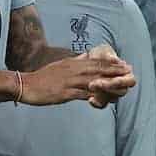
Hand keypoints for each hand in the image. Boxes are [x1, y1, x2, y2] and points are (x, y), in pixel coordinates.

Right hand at [20, 50, 134, 106]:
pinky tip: (102, 98)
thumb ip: (75, 61)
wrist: (26, 85)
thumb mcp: (61, 65)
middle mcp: (74, 70)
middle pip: (99, 69)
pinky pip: (83, 94)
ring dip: (109, 84)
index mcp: (73, 63)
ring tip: (122, 86)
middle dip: (115, 71)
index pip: (96, 61)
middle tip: (129, 72)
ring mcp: (70, 81)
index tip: (124, 64)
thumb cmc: (44, 77)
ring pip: (94, 81)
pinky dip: (94, 96)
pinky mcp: (65, 93)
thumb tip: (87, 56)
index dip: (111, 63)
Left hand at [85, 44, 134, 107]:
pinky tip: (90, 99)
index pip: (130, 81)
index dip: (119, 81)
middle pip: (121, 91)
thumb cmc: (100, 55)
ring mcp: (113, 93)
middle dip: (107, 88)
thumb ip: (107, 54)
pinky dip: (96, 103)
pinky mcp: (103, 99)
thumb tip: (113, 59)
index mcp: (127, 74)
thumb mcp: (103, 51)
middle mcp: (122, 85)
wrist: (88, 61)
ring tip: (90, 87)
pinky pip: (102, 105)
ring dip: (102, 95)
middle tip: (94, 83)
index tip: (108, 78)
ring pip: (112, 99)